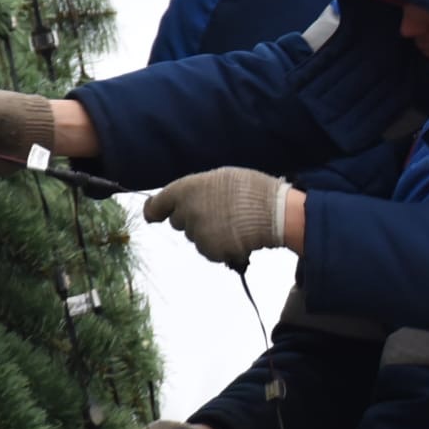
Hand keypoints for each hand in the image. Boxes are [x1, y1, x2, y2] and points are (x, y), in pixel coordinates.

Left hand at [142, 167, 291, 265]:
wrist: (274, 212)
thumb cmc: (251, 189)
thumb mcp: (221, 177)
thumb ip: (197, 189)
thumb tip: (186, 200)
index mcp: (187, 189)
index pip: (158, 204)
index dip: (154, 211)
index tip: (153, 215)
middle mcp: (187, 212)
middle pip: (179, 221)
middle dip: (192, 218)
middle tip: (217, 212)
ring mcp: (198, 234)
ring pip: (195, 237)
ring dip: (208, 233)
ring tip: (233, 223)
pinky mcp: (211, 251)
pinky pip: (209, 250)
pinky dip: (219, 246)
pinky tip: (237, 236)